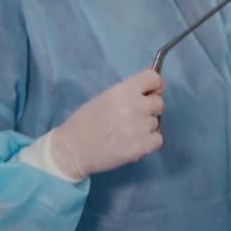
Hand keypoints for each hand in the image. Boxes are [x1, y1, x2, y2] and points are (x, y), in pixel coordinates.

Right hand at [49, 69, 164, 179]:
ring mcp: (140, 126)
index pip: (154, 78)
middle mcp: (135, 106)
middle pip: (158, 102)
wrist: (71, 151)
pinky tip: (134, 143)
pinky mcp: (142, 146)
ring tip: (126, 133)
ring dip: (146, 127)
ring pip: (156, 123)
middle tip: (132, 118)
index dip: (154, 86)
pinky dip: (149, 143)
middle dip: (149, 109)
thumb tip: (148, 93)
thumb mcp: (105, 98)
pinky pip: (157, 140)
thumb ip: (127, 93)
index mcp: (123, 91)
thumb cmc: (84, 123)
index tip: (149, 93)